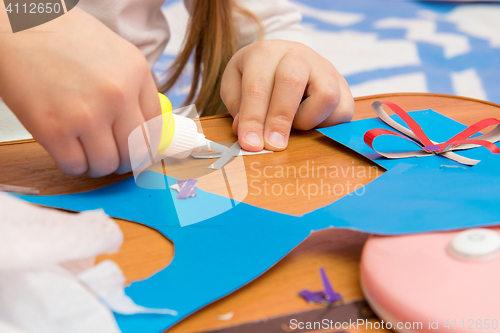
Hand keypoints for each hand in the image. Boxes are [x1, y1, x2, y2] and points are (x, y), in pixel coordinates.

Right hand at [0, 8, 159, 176]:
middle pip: (134, 151)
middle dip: (124, 161)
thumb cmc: (63, 36)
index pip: (156, 128)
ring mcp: (87, 113)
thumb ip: (134, 88)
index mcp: (137, 73)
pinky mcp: (53, 129)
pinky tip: (67, 151)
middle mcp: (118, 95)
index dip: (146, 147)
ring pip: (106, 164)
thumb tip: (144, 127)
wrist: (17, 25)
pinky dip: (73, 166)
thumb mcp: (115, 54)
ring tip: (87, 153)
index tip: (138, 153)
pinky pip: (74, 166)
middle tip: (112, 158)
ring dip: (97, 166)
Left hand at [221, 40, 353, 151]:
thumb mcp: (235, 85)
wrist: (286, 62)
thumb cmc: (258, 78)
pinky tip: (310, 124)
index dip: (253, 118)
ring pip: (325, 95)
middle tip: (272, 145)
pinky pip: (342, 111)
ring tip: (294, 126)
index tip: (250, 144)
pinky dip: (326, 125)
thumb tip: (250, 135)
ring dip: (307, 120)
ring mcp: (325, 69)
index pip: (257, 86)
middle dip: (279, 119)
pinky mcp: (344, 87)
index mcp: (265, 53)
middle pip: (291, 82)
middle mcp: (298, 55)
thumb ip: (238, 108)